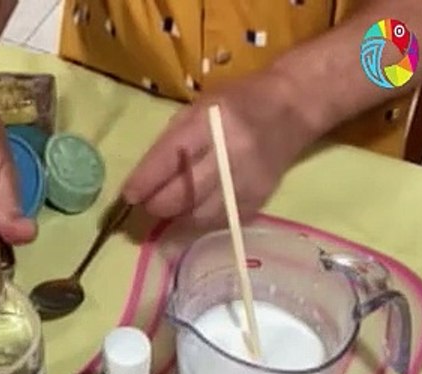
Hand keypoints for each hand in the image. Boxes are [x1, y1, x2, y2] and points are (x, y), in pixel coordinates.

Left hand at [121, 68, 319, 227]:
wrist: (292, 109)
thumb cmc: (238, 102)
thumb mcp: (199, 108)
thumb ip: (172, 141)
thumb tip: (144, 179)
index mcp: (211, 123)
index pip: (170, 158)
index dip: (145, 181)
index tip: (129, 195)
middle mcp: (230, 155)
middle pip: (182, 195)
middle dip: (157, 204)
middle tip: (147, 203)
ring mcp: (246, 182)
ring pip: (198, 216)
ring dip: (176, 216)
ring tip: (169, 207)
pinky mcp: (257, 201)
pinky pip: (219, 222)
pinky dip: (200, 220)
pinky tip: (194, 210)